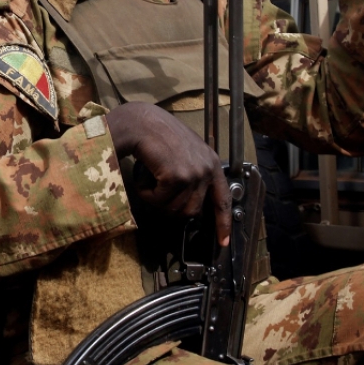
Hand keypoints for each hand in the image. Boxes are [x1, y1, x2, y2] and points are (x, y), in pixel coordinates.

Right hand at [106, 102, 230, 244]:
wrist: (140, 122)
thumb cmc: (156, 135)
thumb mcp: (184, 153)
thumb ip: (193, 173)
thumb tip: (191, 204)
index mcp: (211, 163)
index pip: (222, 200)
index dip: (222, 223)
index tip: (223, 242)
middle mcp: (207, 168)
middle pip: (191, 211)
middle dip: (170, 207)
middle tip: (156, 191)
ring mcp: (194, 173)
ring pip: (174, 209)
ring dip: (156, 199)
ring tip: (150, 179)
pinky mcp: (177, 177)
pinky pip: (159, 201)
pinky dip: (146, 193)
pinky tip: (143, 177)